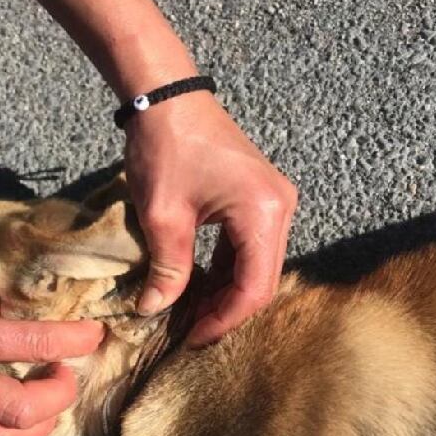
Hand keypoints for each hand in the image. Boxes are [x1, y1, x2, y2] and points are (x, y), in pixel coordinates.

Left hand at [123, 91, 297, 345]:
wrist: (167, 96)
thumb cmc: (166, 147)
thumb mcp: (162, 215)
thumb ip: (167, 268)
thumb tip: (154, 310)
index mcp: (264, 212)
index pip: (254, 287)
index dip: (224, 319)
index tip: (192, 340)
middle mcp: (281, 208)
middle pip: (262, 280)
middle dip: (227, 310)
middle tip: (190, 333)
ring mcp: (275, 202)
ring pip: (257, 266)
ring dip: (227, 292)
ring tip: (191, 315)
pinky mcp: (261, 199)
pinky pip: (250, 247)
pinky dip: (227, 269)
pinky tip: (200, 286)